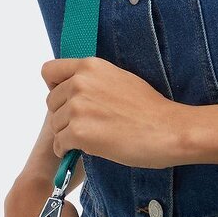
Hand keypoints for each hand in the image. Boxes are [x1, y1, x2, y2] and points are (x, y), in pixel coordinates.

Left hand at [41, 56, 186, 168]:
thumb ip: (93, 81)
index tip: (65, 98)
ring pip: (54, 125)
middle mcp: (79, 83)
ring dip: (67, 134)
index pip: (49, 71)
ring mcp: (77, 108)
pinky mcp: (79, 132)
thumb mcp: (120, 79)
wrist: (168, 130)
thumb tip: (75, 90)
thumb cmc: (150, 109)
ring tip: (91, 138)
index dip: (54, 86)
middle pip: (50, 102)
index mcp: (90, 66)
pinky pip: (59, 144)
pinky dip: (67, 151)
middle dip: (63, 115)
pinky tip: (84, 150)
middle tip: (85, 125)